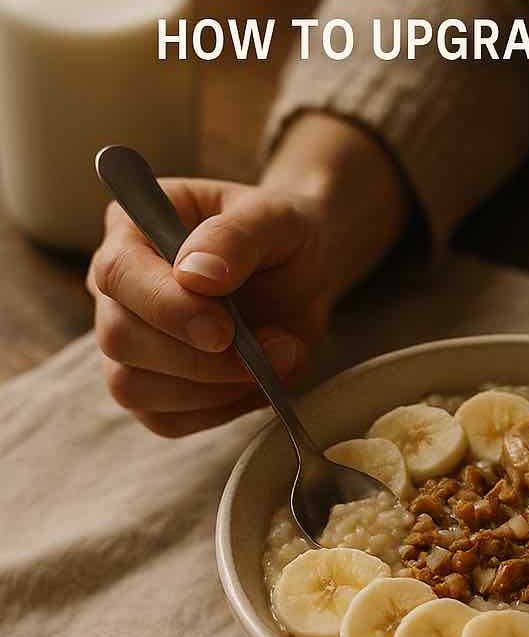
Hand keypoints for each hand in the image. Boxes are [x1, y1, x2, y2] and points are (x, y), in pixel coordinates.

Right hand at [89, 179, 332, 435]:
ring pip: (133, 388)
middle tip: (274, 347)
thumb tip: (196, 276)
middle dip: (197, 358)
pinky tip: (260, 381)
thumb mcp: (274, 217)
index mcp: (131, 230)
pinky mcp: (153, 388)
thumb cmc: (281, 234)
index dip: (165, 308)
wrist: (305, 269)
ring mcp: (129, 342)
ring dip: (213, 389)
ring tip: (281, 357)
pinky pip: (165, 419)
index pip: (117, 273)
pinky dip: (220, 410)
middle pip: (118, 339)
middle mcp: (117, 289)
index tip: (224, 330)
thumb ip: (236, 237)